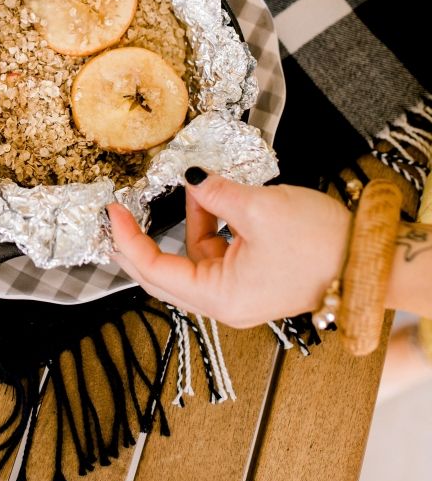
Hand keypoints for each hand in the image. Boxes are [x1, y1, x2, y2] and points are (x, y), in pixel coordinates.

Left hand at [108, 172, 350, 326]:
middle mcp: (224, 302)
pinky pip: (216, 250)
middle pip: (165, 274)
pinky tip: (213, 197)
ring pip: (193, 257)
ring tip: (193, 187)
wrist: (367, 258)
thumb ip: (216, 193)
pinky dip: (209, 223)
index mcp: (219, 297)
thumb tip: (190, 178)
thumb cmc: (319, 243)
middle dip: (141, 240)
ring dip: (187, 222)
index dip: (129, 240)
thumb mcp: (259, 208)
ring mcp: (239, 290)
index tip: (113, 212)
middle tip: (120, 212)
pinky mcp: (253, 276)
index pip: (156, 272)